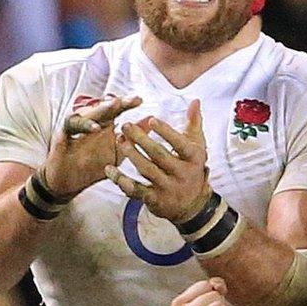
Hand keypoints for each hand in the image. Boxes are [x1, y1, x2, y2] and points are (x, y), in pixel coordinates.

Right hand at [44, 95, 141, 196]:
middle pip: (104, 108)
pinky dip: (83, 125)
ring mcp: (76, 127)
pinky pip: (72, 126)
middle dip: (118, 103)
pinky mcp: (62, 135)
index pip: (116, 111)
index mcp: (104, 125)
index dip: (127, 104)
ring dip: (102, 109)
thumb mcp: (116, 153)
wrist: (67, 183)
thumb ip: (132, 139)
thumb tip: (150, 124)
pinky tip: (95, 128)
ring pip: (89, 113)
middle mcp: (91, 122)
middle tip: (132, 100)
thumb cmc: (92, 166)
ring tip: (114, 105)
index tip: (141, 100)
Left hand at [105, 99, 211, 222]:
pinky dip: (121, 180)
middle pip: (159, 155)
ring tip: (119, 141)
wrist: (192, 205)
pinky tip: (109, 169)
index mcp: (194, 158)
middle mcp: (183, 174)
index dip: (166, 132)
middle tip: (127, 126)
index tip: (151, 119)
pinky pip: (135, 189)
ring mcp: (168, 188)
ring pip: (146, 170)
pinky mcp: (155, 200)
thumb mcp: (197, 146)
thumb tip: (195, 100)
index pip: (180, 143)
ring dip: (131, 155)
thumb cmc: (192, 168)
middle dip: (142, 139)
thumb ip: (194, 123)